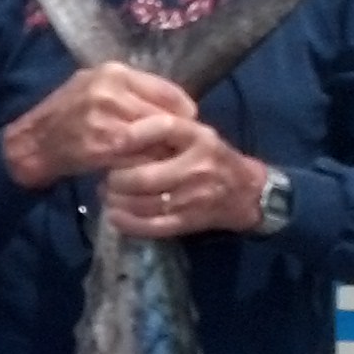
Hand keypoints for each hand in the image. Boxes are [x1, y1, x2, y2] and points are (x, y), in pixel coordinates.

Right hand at [3, 64, 194, 190]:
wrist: (32, 142)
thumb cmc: (66, 114)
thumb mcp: (94, 86)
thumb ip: (130, 90)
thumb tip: (174, 106)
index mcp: (113, 72)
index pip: (166, 89)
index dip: (183, 109)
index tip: (189, 121)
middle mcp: (111, 91)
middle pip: (163, 114)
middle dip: (177, 133)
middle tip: (184, 146)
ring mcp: (106, 119)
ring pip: (154, 137)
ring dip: (165, 151)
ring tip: (171, 159)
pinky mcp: (102, 146)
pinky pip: (138, 157)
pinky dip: (147, 165)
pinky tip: (150, 171)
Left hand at [101, 119, 266, 239]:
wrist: (246, 193)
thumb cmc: (213, 158)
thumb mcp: (197, 134)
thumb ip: (167, 130)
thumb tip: (123, 129)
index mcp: (199, 138)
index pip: (165, 128)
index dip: (135, 135)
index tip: (113, 140)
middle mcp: (197, 167)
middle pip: (145, 176)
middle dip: (117, 178)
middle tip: (107, 176)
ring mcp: (192, 197)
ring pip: (144, 203)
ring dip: (118, 201)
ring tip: (107, 194)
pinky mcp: (189, 221)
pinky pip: (153, 225)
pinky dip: (129, 223)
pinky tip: (114, 216)